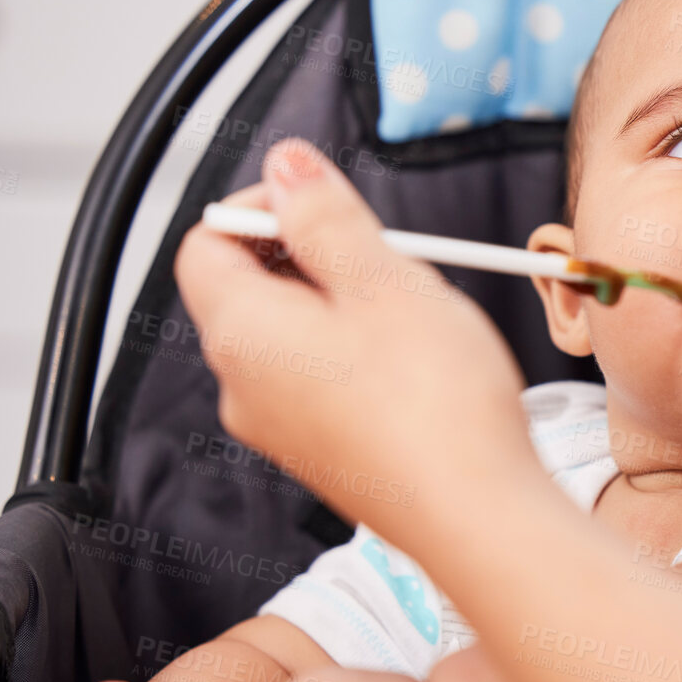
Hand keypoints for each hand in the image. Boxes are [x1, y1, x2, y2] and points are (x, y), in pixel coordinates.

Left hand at [172, 140, 532, 540]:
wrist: (474, 515)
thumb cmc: (435, 404)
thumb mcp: (384, 280)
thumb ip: (325, 217)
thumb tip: (286, 166)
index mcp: (241, 333)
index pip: (207, 242)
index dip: (262, 208)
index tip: (326, 202)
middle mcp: (242, 385)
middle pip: (248, 287)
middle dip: (311, 254)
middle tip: (384, 255)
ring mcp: (278, 427)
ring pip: (289, 334)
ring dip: (341, 303)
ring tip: (410, 310)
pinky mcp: (319, 454)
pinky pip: (316, 379)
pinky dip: (354, 352)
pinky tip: (414, 361)